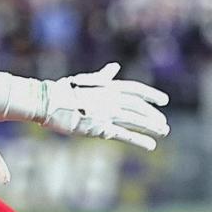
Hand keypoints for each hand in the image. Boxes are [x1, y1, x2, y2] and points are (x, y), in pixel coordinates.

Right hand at [41, 63, 168, 150]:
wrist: (47, 101)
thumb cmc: (64, 90)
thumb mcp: (87, 80)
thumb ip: (104, 76)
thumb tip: (115, 67)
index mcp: (108, 86)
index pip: (136, 89)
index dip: (152, 95)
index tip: (164, 100)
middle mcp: (111, 98)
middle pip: (139, 107)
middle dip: (153, 115)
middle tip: (163, 124)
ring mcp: (106, 113)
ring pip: (136, 120)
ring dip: (152, 126)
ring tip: (163, 132)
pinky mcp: (100, 128)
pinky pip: (124, 134)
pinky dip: (140, 140)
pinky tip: (151, 145)